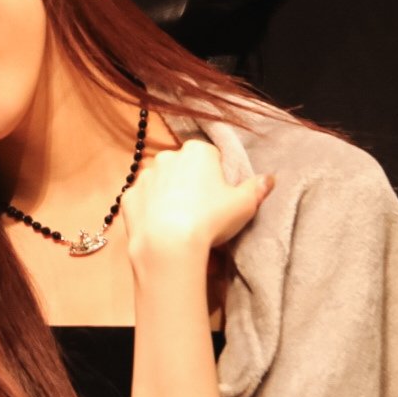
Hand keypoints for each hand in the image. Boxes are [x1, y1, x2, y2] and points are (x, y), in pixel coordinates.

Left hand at [121, 140, 272, 277]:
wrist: (167, 244)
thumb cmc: (210, 219)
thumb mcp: (244, 204)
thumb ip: (257, 188)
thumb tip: (270, 178)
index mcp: (197, 152)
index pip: (210, 157)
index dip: (216, 177)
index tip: (219, 197)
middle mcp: (167, 157)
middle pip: (182, 167)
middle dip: (189, 183)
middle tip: (200, 211)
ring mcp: (144, 176)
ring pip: (160, 183)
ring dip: (167, 195)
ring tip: (179, 222)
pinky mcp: (128, 197)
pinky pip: (142, 201)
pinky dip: (149, 211)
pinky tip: (160, 228)